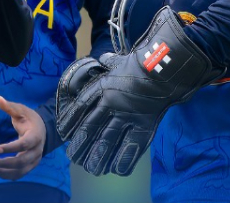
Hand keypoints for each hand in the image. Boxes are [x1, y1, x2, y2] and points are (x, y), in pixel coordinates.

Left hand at [0, 96, 45, 179]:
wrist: (43, 130)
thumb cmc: (29, 119)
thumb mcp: (21, 110)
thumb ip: (9, 107)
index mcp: (36, 136)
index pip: (24, 144)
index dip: (10, 148)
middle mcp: (37, 150)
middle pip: (21, 161)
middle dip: (4, 163)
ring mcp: (34, 160)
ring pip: (20, 170)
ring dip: (4, 171)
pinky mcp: (30, 166)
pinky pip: (19, 174)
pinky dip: (7, 175)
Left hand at [55, 7, 220, 175]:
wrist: (166, 67)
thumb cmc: (142, 63)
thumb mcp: (121, 61)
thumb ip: (110, 63)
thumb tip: (105, 59)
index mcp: (102, 86)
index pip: (80, 106)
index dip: (70, 121)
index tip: (63, 133)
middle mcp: (111, 102)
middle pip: (90, 127)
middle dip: (81, 145)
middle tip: (73, 158)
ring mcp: (127, 115)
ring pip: (108, 141)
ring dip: (98, 157)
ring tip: (91, 169)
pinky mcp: (144, 125)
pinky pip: (131, 147)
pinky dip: (123, 160)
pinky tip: (117, 170)